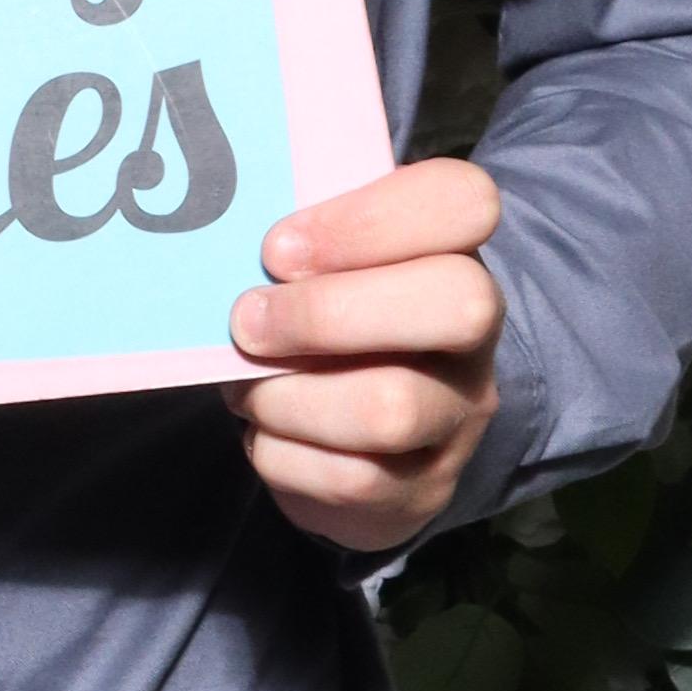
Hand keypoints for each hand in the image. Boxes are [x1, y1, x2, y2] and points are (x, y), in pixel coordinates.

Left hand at [231, 155, 503, 557]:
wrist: (358, 440)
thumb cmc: (319, 322)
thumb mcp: (318, 267)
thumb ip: (295, 240)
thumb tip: (216, 231)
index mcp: (451, 251)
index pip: (465, 200)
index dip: (369, 218)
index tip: (277, 248)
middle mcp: (475, 335)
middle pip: (458, 304)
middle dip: (326, 313)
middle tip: (246, 320)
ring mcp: (458, 416)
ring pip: (391, 408)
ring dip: (287, 396)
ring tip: (245, 385)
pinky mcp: (424, 489)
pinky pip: (349, 478)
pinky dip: (281, 454)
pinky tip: (265, 432)